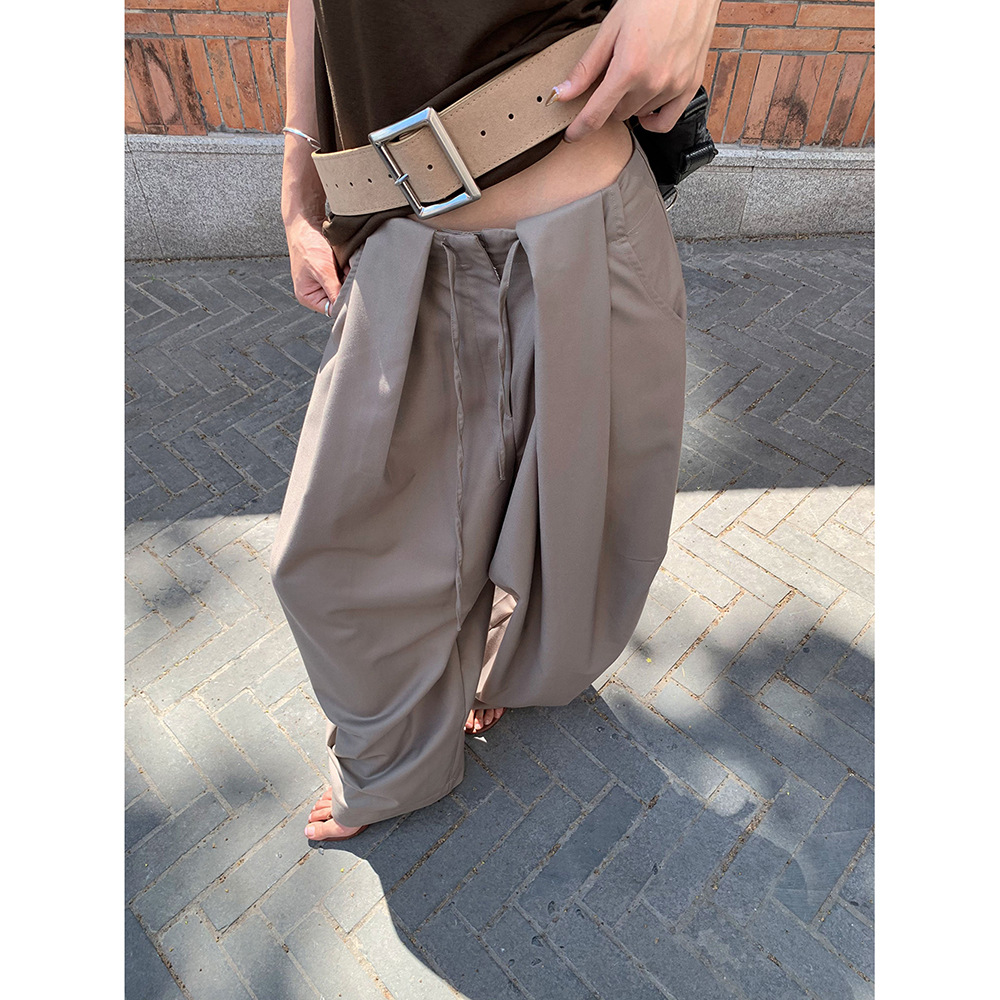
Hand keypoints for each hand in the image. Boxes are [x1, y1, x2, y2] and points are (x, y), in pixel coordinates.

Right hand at [285, 214, 345, 315]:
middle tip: (346, 275)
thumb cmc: (307, 244)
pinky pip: (344, 276)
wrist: (307, 222)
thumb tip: (346, 307)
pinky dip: (347, 270)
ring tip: (342, 266)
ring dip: (347, 277)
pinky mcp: (330, 272)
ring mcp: (323, 281)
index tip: (351, 292)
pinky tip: (344, 262)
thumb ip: (334, 291)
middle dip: (345, 287)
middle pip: (339, 298)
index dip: (343, 303)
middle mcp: (315, 291)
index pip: (331, 309)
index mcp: (308, 296)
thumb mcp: (323, 270)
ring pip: (344, 287)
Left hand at [553, 0, 721, 138]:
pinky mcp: (691, 86)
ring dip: (631, 103)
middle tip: (612, 77)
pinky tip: (646, 106)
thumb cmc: (650, 0)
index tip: (571, 135)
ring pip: (639, 115)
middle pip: (618, 114)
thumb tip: (562, 93)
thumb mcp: (610, 29)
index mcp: (628, 69)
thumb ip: (586, 67)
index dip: (579, 129)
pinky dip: (653, 120)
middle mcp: (653, 83)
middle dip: (610, 101)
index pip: (596, 115)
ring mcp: (674, 86)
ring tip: (635, 74)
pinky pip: (667, 122)